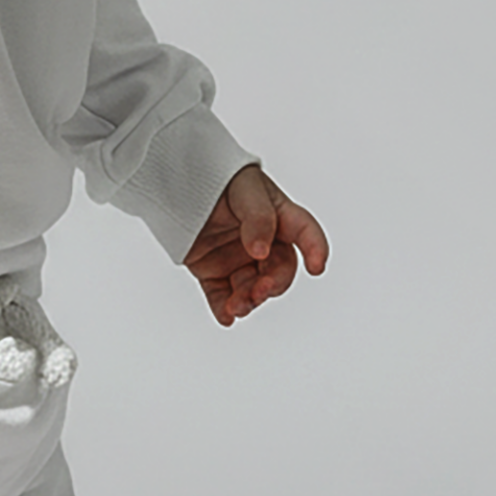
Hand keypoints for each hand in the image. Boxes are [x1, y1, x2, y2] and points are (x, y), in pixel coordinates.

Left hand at [184, 163, 329, 326]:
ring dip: (248, 300)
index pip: (305, 233)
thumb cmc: (219, 178)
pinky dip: (223, 309)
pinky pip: (221, 295)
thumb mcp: (245, 191)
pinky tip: (225, 316)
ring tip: (236, 306)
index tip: (316, 267)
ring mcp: (238, 259)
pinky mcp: (213, 272)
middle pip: (278, 271)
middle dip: (272, 284)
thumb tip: (262, 252)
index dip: (315, 249)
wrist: (178, 182)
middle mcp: (263, 243)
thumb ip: (259, 219)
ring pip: (251, 289)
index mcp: (279, 218)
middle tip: (259, 290)